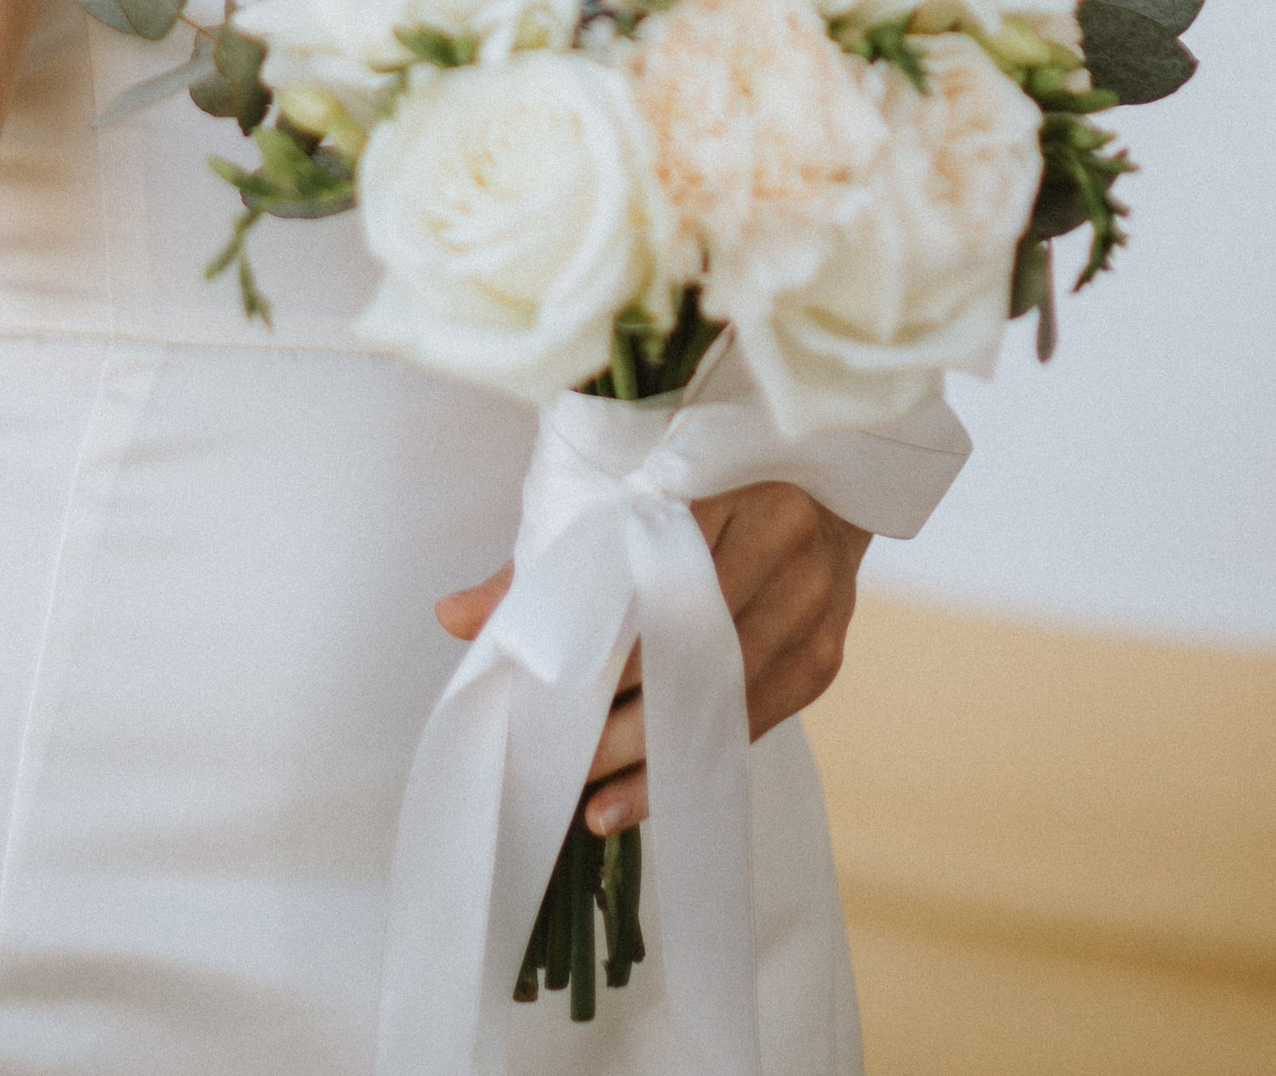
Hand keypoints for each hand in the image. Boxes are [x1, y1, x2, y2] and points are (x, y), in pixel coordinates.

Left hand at [433, 483, 870, 836]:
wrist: (818, 479)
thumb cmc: (696, 478)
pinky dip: (689, 763)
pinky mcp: (823, 655)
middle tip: (553, 758)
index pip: (654, 566)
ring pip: (723, 694)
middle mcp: (782, 540)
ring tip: (585, 796)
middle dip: (619, 709)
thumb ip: (543, 554)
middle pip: (690, 641)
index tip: (542, 688)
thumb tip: (453, 618)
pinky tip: (633, 797)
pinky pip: (752, 722)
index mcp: (727, 477)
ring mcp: (812, 603)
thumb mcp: (620, 489)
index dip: (600, 633)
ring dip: (651, 753)